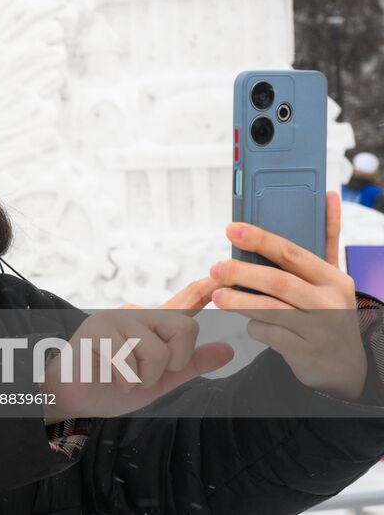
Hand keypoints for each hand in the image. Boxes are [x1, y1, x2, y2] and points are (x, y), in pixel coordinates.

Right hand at [43, 277, 233, 423]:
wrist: (70, 397)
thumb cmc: (109, 385)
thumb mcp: (158, 380)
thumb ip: (190, 365)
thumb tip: (229, 350)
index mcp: (151, 325)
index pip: (184, 304)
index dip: (204, 289)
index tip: (221, 274)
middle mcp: (135, 314)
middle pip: (185, 329)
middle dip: (172, 364)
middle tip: (144, 375)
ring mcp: (114, 318)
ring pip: (158, 353)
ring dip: (143, 378)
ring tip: (122, 377)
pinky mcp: (97, 330)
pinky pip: (129, 362)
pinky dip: (122, 380)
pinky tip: (107, 376)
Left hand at [210, 190, 367, 401]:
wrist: (344, 364)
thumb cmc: (329, 309)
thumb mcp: (332, 276)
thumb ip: (327, 238)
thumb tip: (329, 196)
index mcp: (334, 278)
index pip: (293, 253)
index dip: (260, 239)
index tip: (232, 228)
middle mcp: (330, 303)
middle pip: (278, 282)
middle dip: (242, 272)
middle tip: (215, 268)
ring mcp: (319, 329)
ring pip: (271, 310)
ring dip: (239, 301)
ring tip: (218, 295)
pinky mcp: (305, 352)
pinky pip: (269, 334)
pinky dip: (253, 326)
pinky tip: (247, 321)